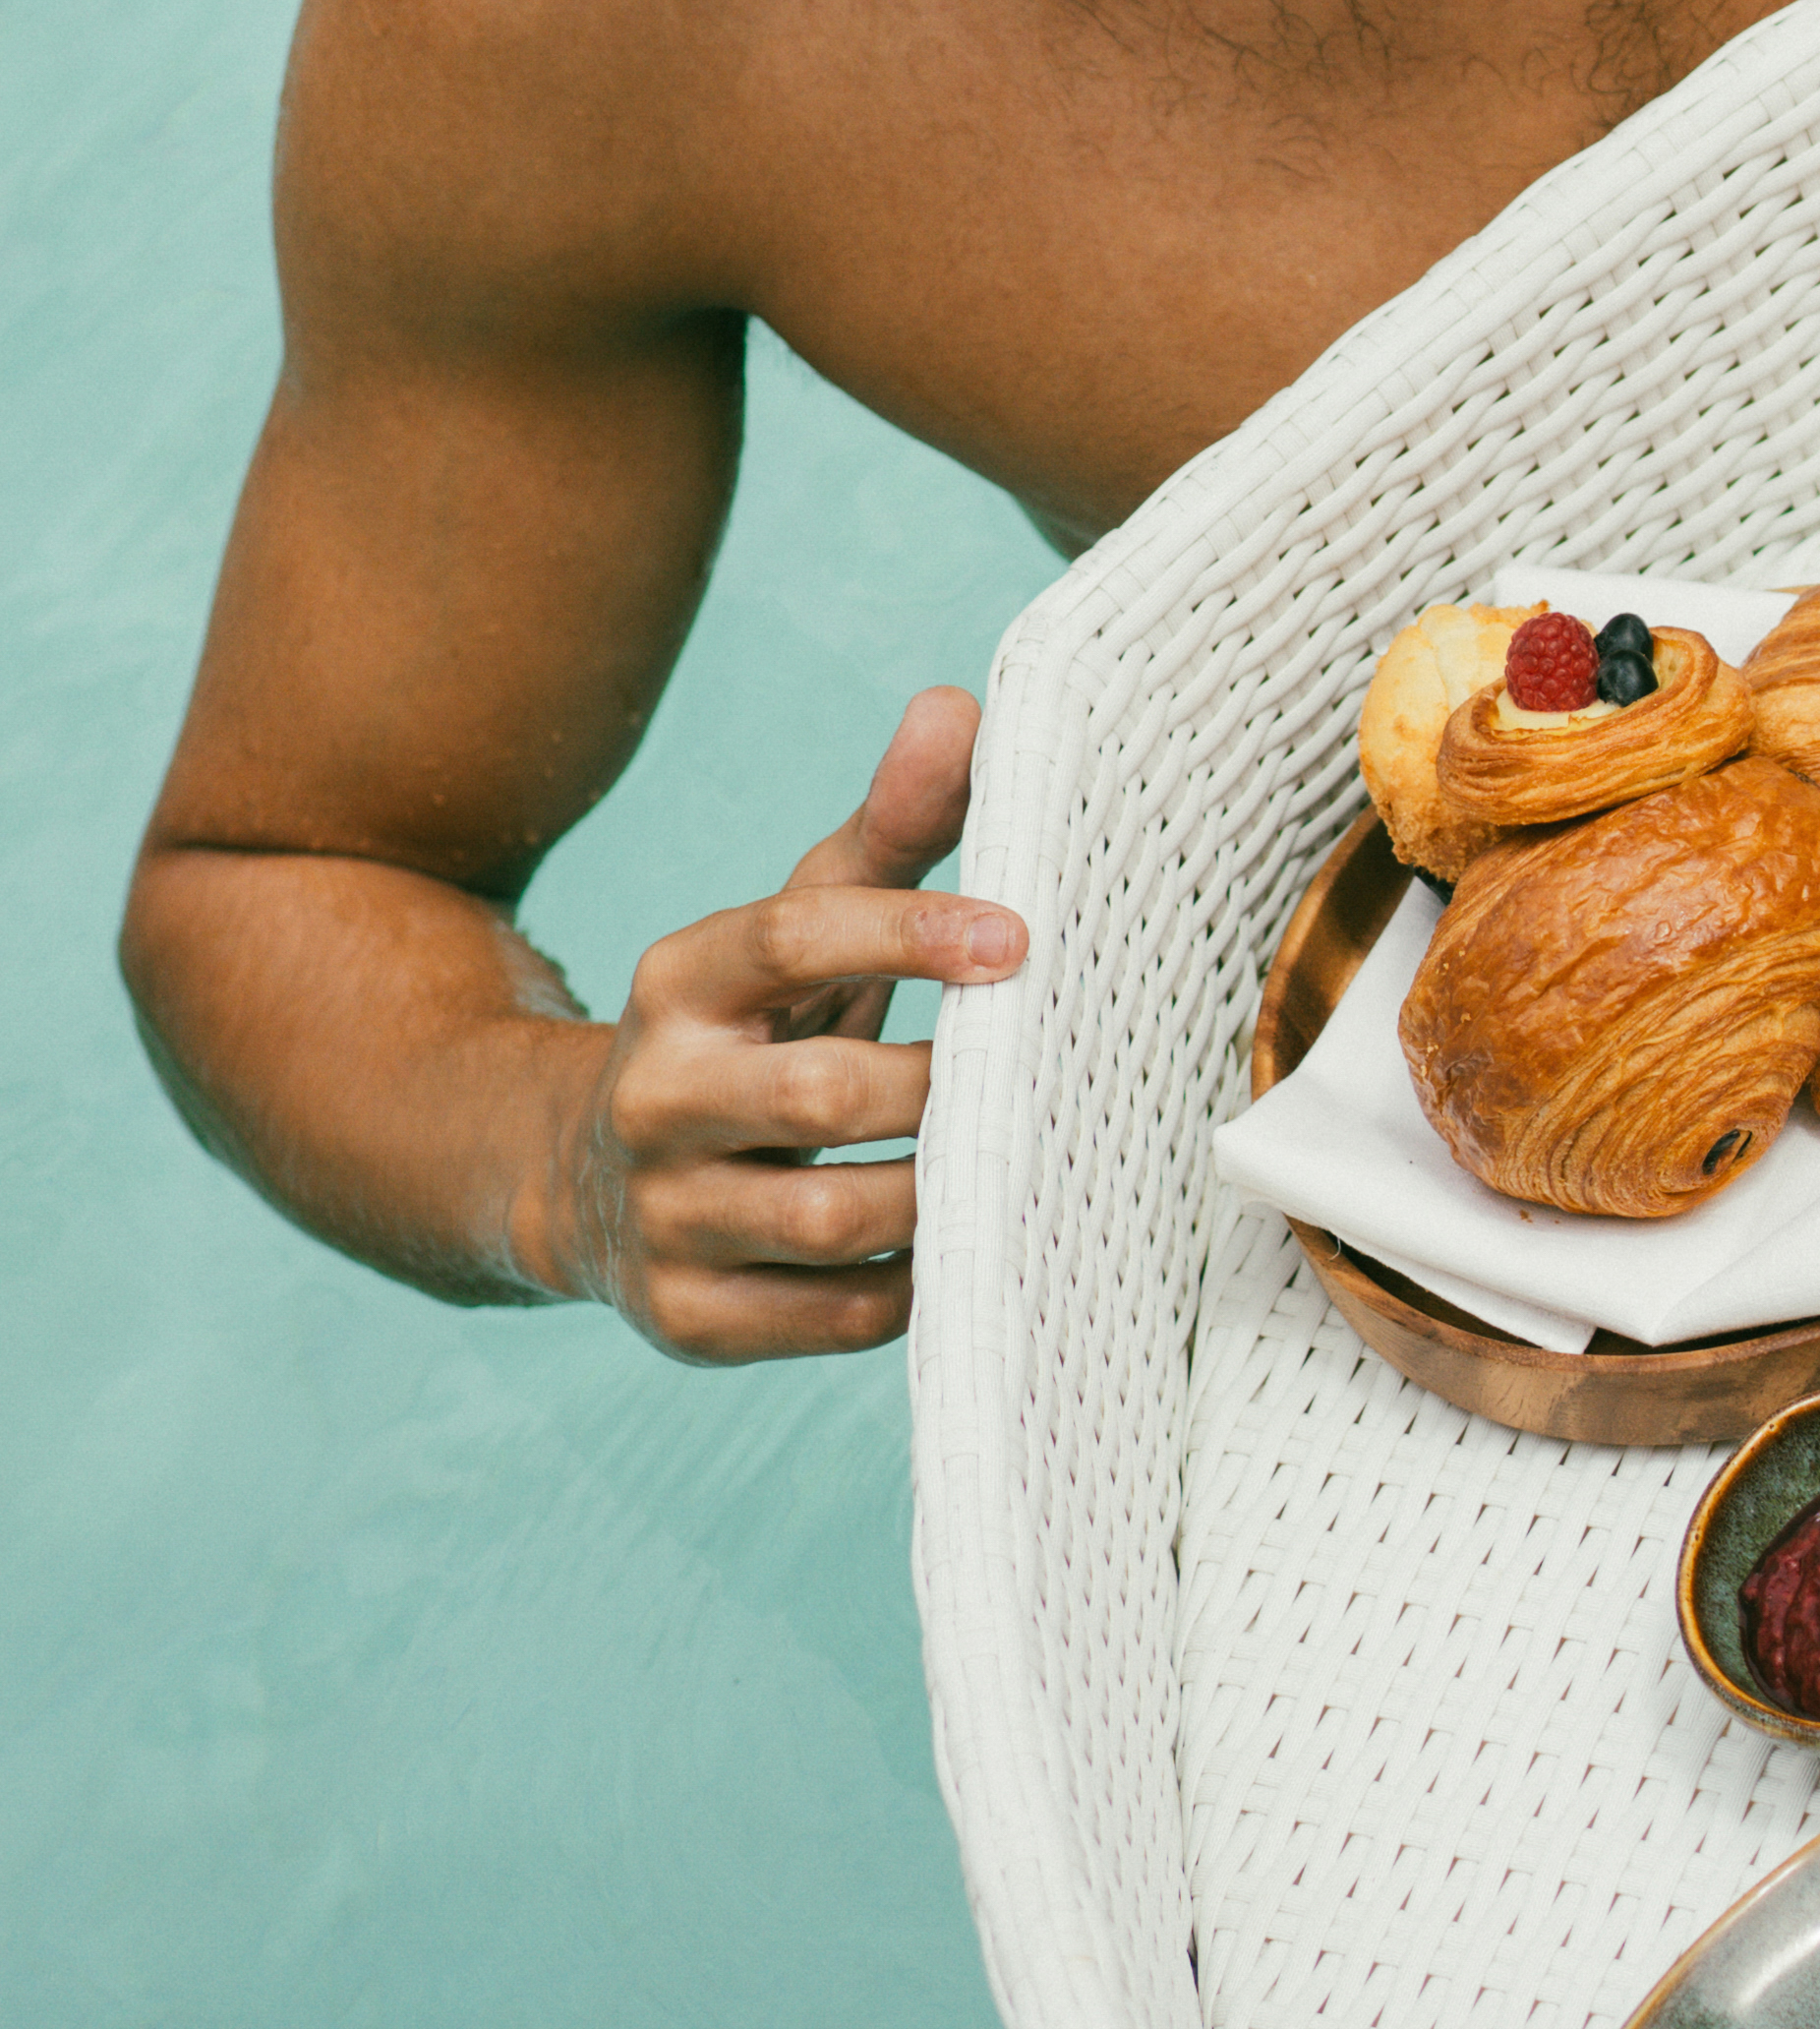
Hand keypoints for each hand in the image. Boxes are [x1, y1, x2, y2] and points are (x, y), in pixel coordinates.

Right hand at [543, 689, 1022, 1358]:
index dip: (912, 930)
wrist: (586, 1177)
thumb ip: (887, 827)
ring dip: (938, 1191)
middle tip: (1023, 1072)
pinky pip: (834, 1315)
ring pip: (829, 1218)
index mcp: (680, 980)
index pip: (795, 934)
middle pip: (821, 1094)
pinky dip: (910, 1282)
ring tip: (998, 1153)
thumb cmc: (745, 1028)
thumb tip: (960, 708)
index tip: (1021, 936)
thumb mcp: (798, 921)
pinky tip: (948, 1238)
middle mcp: (653, 1097)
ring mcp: (663, 1217)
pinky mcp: (687, 1320)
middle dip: (939, 1085)